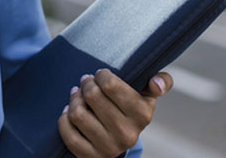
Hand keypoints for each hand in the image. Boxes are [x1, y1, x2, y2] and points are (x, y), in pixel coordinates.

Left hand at [58, 69, 172, 156]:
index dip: (100, 75)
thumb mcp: (147, 94)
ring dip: (74, 99)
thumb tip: (156, 83)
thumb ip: (161, 82)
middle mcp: (127, 134)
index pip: (110, 84)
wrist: (120, 139)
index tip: (100, 75)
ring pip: (77, 114)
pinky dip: (64, 119)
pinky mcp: (90, 157)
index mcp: (143, 114)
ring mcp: (108, 148)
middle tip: (87, 82)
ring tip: (78, 95)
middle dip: (86, 84)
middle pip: (92, 96)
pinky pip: (68, 134)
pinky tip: (70, 111)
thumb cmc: (131, 107)